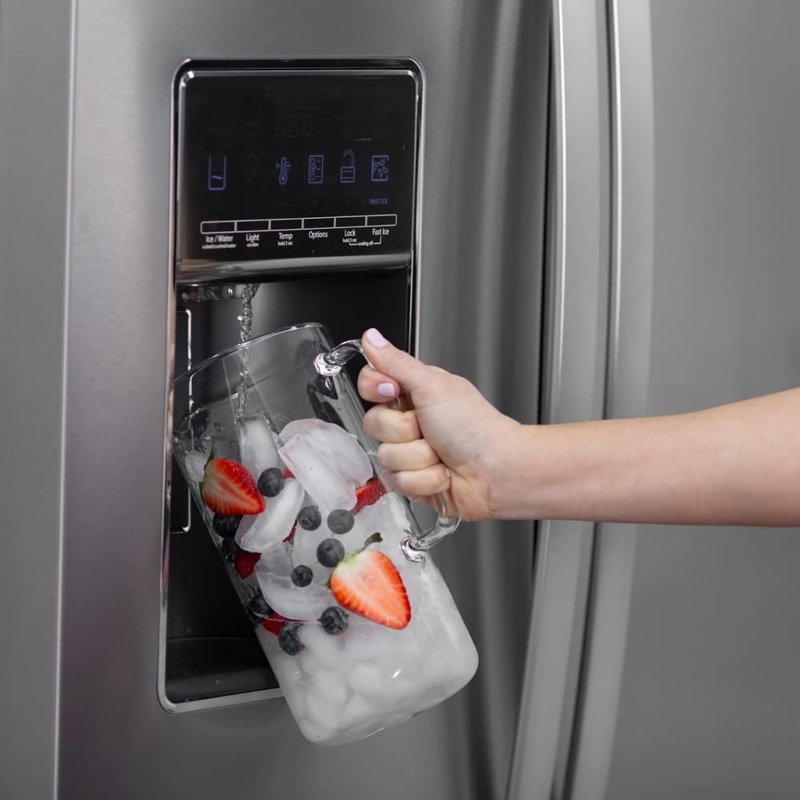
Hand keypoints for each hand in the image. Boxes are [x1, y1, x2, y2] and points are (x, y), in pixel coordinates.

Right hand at [357, 328, 519, 520]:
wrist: (496, 471)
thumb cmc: (476, 427)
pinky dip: (424, 479)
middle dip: (404, 430)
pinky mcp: (412, 480)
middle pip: (374, 423)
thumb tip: (371, 337)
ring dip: (418, 457)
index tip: (394, 391)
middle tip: (429, 428)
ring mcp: (409, 452)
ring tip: (442, 454)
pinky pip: (397, 481)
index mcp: (413, 392)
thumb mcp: (433, 386)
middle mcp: (409, 421)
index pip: (370, 384)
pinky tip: (442, 473)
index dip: (376, 389)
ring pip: (385, 456)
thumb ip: (396, 363)